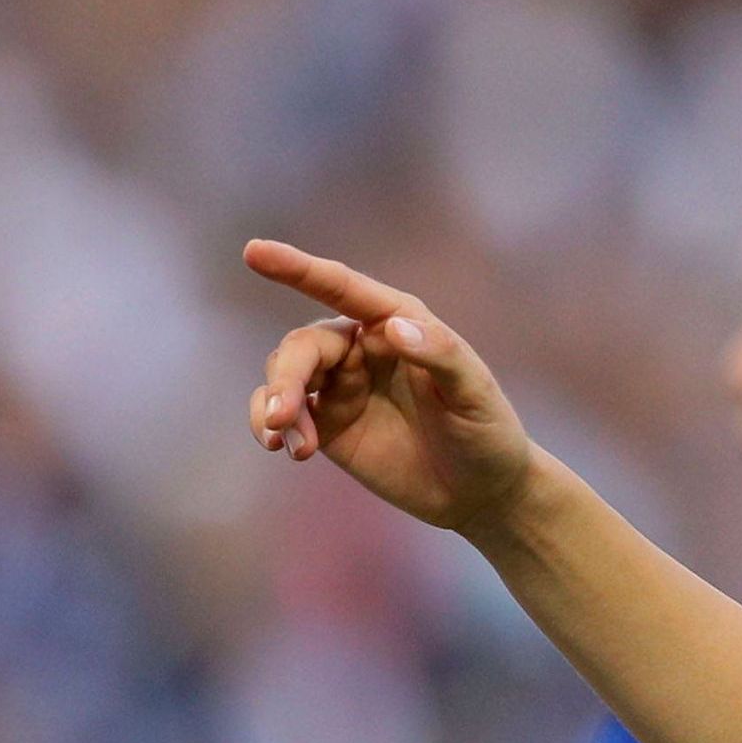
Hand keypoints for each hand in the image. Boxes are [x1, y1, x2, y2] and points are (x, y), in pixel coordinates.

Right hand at [244, 240, 541, 534]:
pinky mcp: (328, 423)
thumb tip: (394, 328)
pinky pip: (283, 412)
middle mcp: (362, 346)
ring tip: (288, 442)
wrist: (481, 491)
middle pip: (304, 345)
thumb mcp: (474, 393)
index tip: (254, 251)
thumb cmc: (486, 431)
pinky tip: (285, 448)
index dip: (298, 269)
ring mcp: (341, 385)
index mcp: (398, 322)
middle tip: (283, 416)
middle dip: (287, 377)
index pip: (342, 287)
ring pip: (285, 375)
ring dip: (276, 404)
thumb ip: (440, 355)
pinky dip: (271, 425)